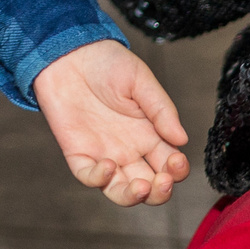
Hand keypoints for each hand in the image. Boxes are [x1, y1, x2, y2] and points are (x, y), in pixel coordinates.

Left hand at [33, 40, 190, 206]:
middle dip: (161, 191)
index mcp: (149, 134)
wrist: (68, 52)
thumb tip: (182, 139)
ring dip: (134, 196)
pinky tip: (108, 165)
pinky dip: (99, 178)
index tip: (177, 161)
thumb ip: (161, 109)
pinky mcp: (78, 153)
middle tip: (164, 180)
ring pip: (121, 191)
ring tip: (142, 187)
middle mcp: (129, 150)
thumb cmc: (107, 62)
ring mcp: (104, 154)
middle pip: (150, 186)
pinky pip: (89, 177)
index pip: (169, 164)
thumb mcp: (140, 80)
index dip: (177, 170)